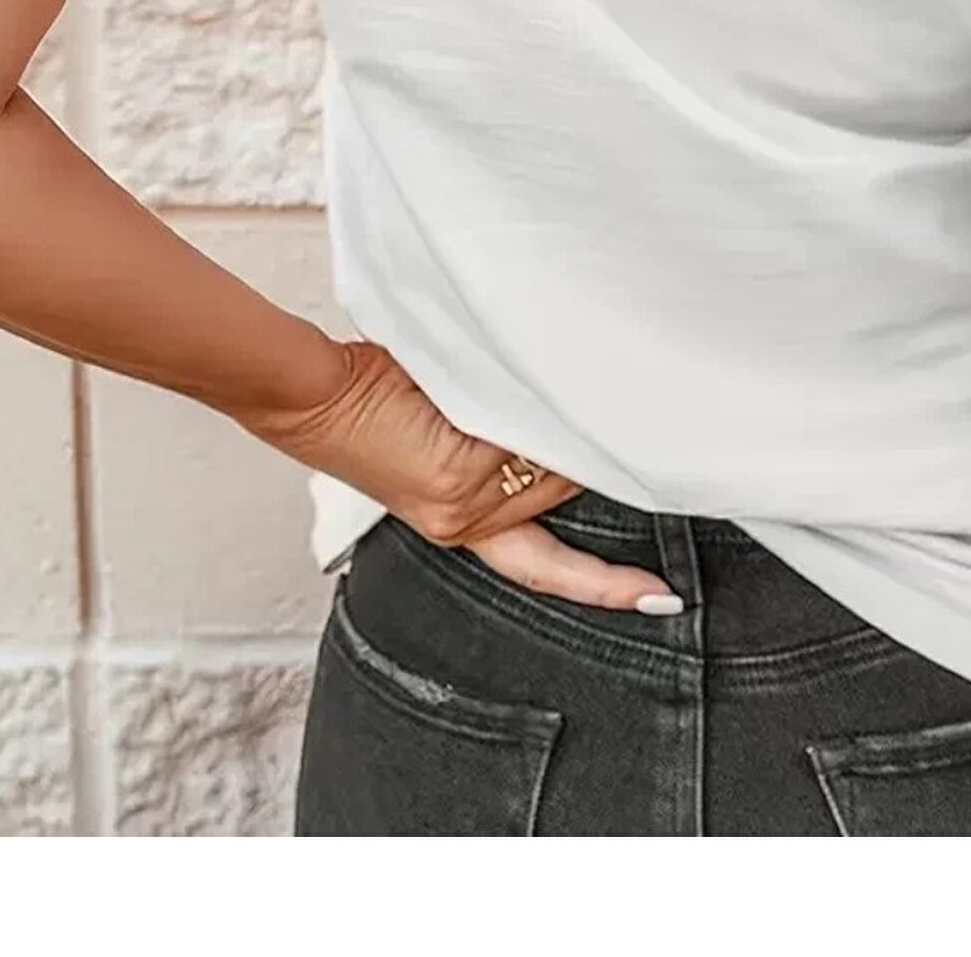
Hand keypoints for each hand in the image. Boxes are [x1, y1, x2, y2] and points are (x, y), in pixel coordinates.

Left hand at [249, 339, 680, 613]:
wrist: (311, 397)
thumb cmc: (374, 402)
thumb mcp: (445, 441)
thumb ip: (504, 445)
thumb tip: (575, 421)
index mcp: (466, 525)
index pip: (550, 566)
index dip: (605, 585)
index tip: (659, 599)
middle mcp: (467, 522)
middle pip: (568, 488)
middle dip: (585, 444)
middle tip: (607, 403)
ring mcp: (465, 499)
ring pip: (555, 460)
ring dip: (563, 414)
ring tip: (551, 371)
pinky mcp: (458, 469)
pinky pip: (529, 435)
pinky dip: (537, 400)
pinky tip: (528, 372)